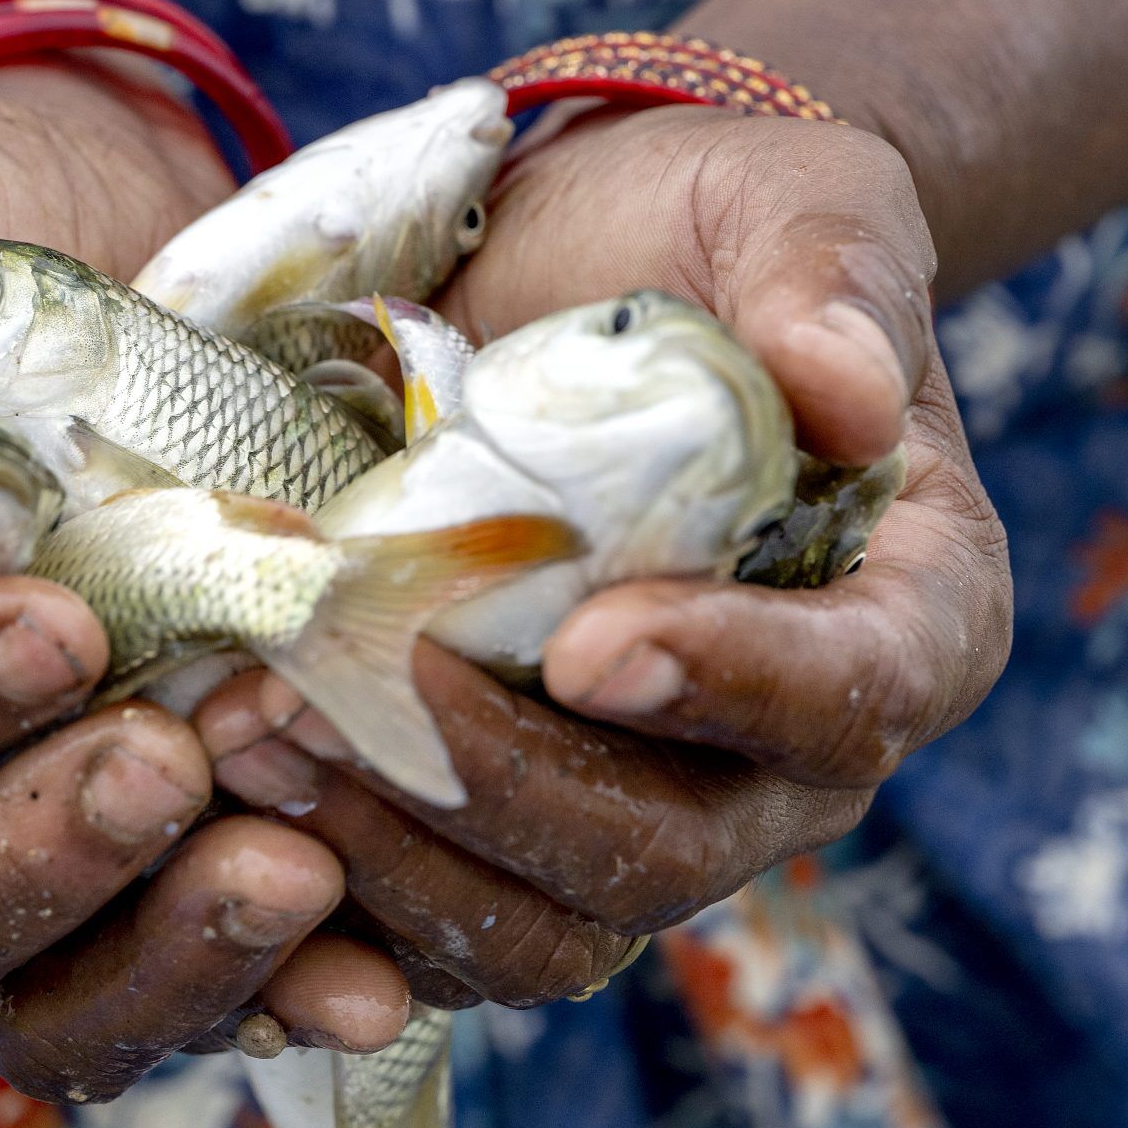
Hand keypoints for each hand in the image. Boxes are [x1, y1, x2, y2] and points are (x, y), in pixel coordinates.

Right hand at [0, 65, 381, 1099]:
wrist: (121, 240)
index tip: (56, 626)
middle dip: (18, 878)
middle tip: (168, 767)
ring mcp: (4, 844)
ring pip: (34, 1005)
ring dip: (161, 968)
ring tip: (294, 873)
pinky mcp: (151, 870)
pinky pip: (188, 989)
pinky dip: (277, 996)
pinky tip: (373, 971)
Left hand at [195, 105, 1011, 1004]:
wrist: (553, 276)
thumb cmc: (698, 235)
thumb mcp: (789, 199)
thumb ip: (830, 274)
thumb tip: (848, 388)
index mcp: (901, 615)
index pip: (859, 696)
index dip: (736, 689)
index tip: (587, 643)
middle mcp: (780, 756)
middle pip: (673, 849)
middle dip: (498, 786)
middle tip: (334, 695)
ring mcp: (644, 815)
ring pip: (542, 925)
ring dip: (387, 848)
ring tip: (247, 735)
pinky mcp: (510, 843)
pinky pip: (434, 928)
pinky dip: (332, 881)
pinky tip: (225, 782)